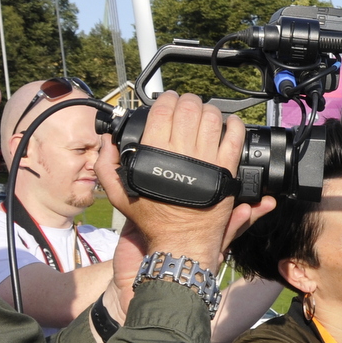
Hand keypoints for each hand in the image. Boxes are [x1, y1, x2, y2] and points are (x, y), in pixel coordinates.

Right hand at [96, 92, 271, 270]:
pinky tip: (231, 124)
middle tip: (188, 104)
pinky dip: (235, 126)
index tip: (169, 100)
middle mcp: (181, 154)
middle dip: (189, 101)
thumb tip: (107, 142)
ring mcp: (206, 162)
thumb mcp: (120, 195)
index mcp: (155, 154)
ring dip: (209, 110)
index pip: (163, 111)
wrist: (179, 243)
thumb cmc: (152, 221)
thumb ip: (108, 166)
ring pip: (212, 120)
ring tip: (206, 113)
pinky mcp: (225, 172)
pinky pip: (234, 140)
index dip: (167, 100)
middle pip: (189, 110)